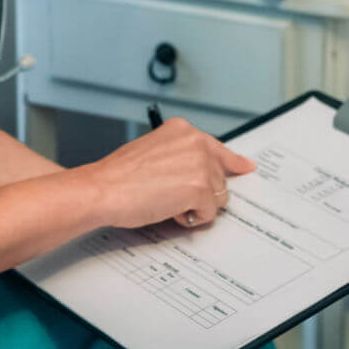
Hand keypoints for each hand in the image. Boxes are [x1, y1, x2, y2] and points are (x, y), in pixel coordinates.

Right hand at [82, 118, 254, 228]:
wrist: (103, 189)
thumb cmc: (118, 176)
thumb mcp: (153, 152)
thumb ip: (180, 157)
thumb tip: (199, 175)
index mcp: (182, 130)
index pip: (217, 148)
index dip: (232, 162)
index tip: (246, 166)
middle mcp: (196, 142)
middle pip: (219, 178)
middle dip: (200, 193)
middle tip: (171, 196)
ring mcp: (201, 164)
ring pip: (217, 197)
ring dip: (196, 206)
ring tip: (165, 200)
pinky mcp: (201, 187)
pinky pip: (209, 213)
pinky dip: (192, 218)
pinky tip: (170, 209)